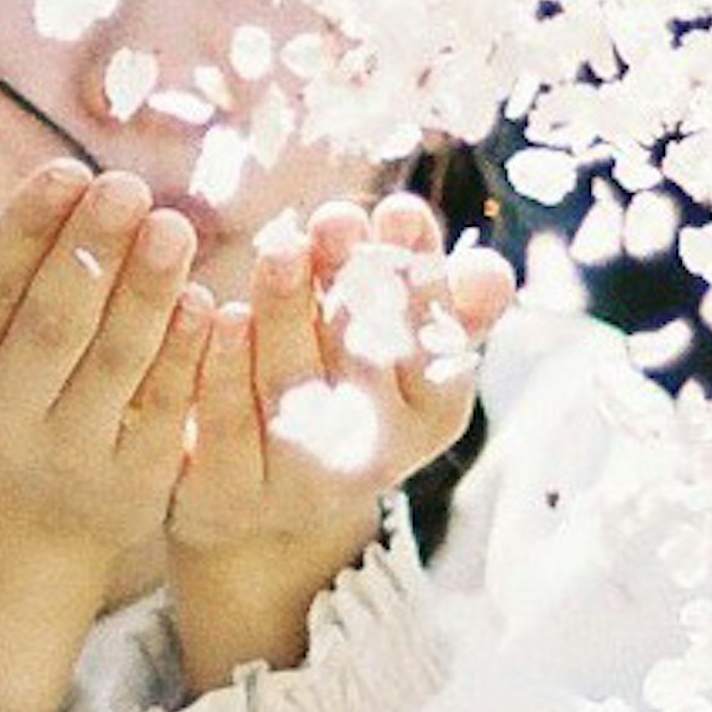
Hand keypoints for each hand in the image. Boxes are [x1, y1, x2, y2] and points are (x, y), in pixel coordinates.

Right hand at [0, 160, 212, 711]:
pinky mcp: (130, 484)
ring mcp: (67, 454)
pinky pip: (164, 412)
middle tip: (129, 186)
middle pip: (53, 324)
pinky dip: (185, 357)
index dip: (26, 228)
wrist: (15, 520)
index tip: (68, 168)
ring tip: (174, 226)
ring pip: (115, 365)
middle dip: (92, 252)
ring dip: (147, 293)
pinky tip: (208, 304)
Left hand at [163, 192, 513, 685]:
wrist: (259, 501)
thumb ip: (448, 305)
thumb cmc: (346, 386)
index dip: (417, 280)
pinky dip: (225, 369)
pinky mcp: (228, 495)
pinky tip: (221, 314)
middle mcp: (372, 457)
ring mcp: (298, 484)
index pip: (434, 344)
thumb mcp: (405, 349)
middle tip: (337, 218)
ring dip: (286, 315)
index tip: (400, 209)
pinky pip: (227, 428)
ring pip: (293, 391)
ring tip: (281, 248)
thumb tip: (490, 272)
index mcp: (431, 414)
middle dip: (350, 288)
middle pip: (363, 364)